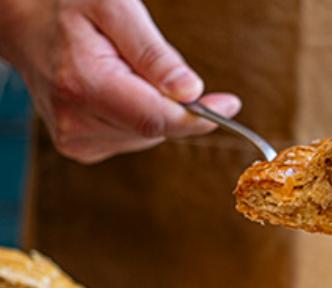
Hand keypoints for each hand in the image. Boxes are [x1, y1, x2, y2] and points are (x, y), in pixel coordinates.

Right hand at [1, 0, 240, 162]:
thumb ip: (153, 52)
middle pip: (156, 128)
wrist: (22, 22)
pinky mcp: (80, 148)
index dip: (198, 117)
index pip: (157, 119)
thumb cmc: (66, 4)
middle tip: (161, 70)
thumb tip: (191, 92)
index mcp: (85, 84)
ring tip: (123, 72)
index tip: (229, 105)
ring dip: (153, 109)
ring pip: (147, 136)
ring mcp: (76, 140)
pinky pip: (132, 139)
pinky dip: (137, 118)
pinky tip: (116, 92)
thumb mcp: (113, 5)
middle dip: (172, 104)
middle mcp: (77, 121)